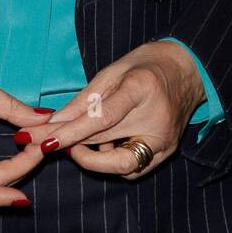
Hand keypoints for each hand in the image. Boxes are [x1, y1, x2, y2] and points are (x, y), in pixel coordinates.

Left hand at [0, 40, 206, 180]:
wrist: (189, 70)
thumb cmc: (147, 64)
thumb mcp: (112, 71)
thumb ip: (84, 100)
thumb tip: (54, 122)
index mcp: (141, 88)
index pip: (102, 118)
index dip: (72, 132)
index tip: (46, 142)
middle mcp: (156, 120)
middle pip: (106, 142)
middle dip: (71, 146)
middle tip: (42, 144)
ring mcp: (164, 141)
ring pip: (118, 164)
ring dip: (91, 158)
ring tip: (77, 141)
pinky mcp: (167, 153)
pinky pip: (132, 168)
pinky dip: (111, 161)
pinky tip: (104, 145)